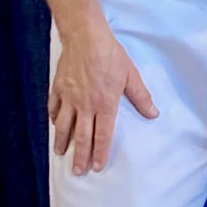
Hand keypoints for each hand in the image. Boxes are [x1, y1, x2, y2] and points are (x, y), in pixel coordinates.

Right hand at [49, 16, 158, 174]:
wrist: (85, 35)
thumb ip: (140, 97)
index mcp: (105, 105)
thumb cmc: (110, 54)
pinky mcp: (58, 88)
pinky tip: (53, 126)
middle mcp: (85, 106)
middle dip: (79, 156)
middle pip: (81, 137)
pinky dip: (53, 119)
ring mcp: (69, 98)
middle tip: (77, 172)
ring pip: (63, 126)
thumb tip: (153, 114)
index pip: (102, 136)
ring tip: (60, 153)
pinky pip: (54, 108)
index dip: (100, 153)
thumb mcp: (130, 75)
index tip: (96, 167)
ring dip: (62, 142)